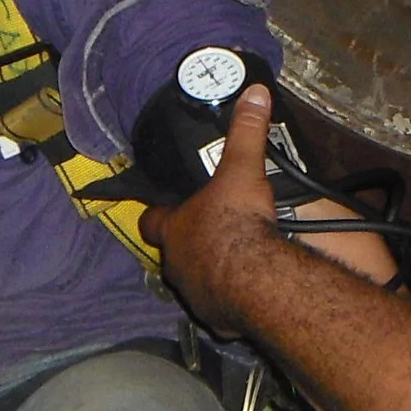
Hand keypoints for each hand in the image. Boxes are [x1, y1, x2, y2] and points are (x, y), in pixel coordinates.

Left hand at [140, 84, 286, 334]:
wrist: (257, 278)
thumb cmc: (238, 222)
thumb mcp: (242, 168)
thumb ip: (246, 131)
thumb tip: (255, 92)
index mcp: (175, 229)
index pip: (153, 220)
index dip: (160, 213)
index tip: (167, 209)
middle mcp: (177, 264)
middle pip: (175, 253)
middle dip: (191, 244)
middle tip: (214, 232)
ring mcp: (194, 294)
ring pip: (195, 282)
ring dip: (210, 273)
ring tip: (236, 262)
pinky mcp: (217, 317)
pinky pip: (219, 308)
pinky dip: (229, 301)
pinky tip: (247, 293)